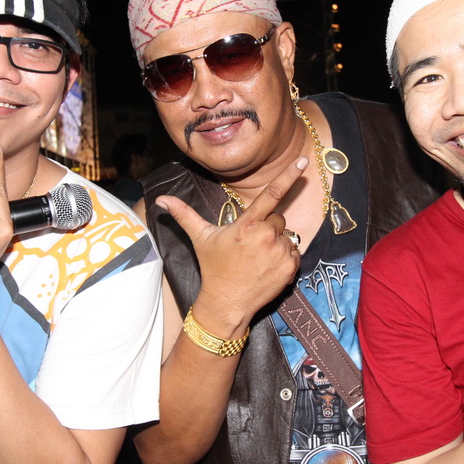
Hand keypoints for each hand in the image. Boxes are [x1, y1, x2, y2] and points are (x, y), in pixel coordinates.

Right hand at [154, 157, 308, 328]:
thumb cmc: (214, 267)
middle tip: (250, 243)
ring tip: (257, 257)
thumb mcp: (200, 238)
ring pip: (287, 236)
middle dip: (268, 226)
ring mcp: (280, 253)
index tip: (302, 161)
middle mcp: (267, 236)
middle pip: (278, 218)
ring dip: (276, 242)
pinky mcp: (290, 268)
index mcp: (248, 224)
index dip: (288, 175)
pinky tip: (267, 266)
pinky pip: (294, 253)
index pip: (272, 194)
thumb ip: (184, 214)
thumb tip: (161, 199)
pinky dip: (284, 257)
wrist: (227, 303)